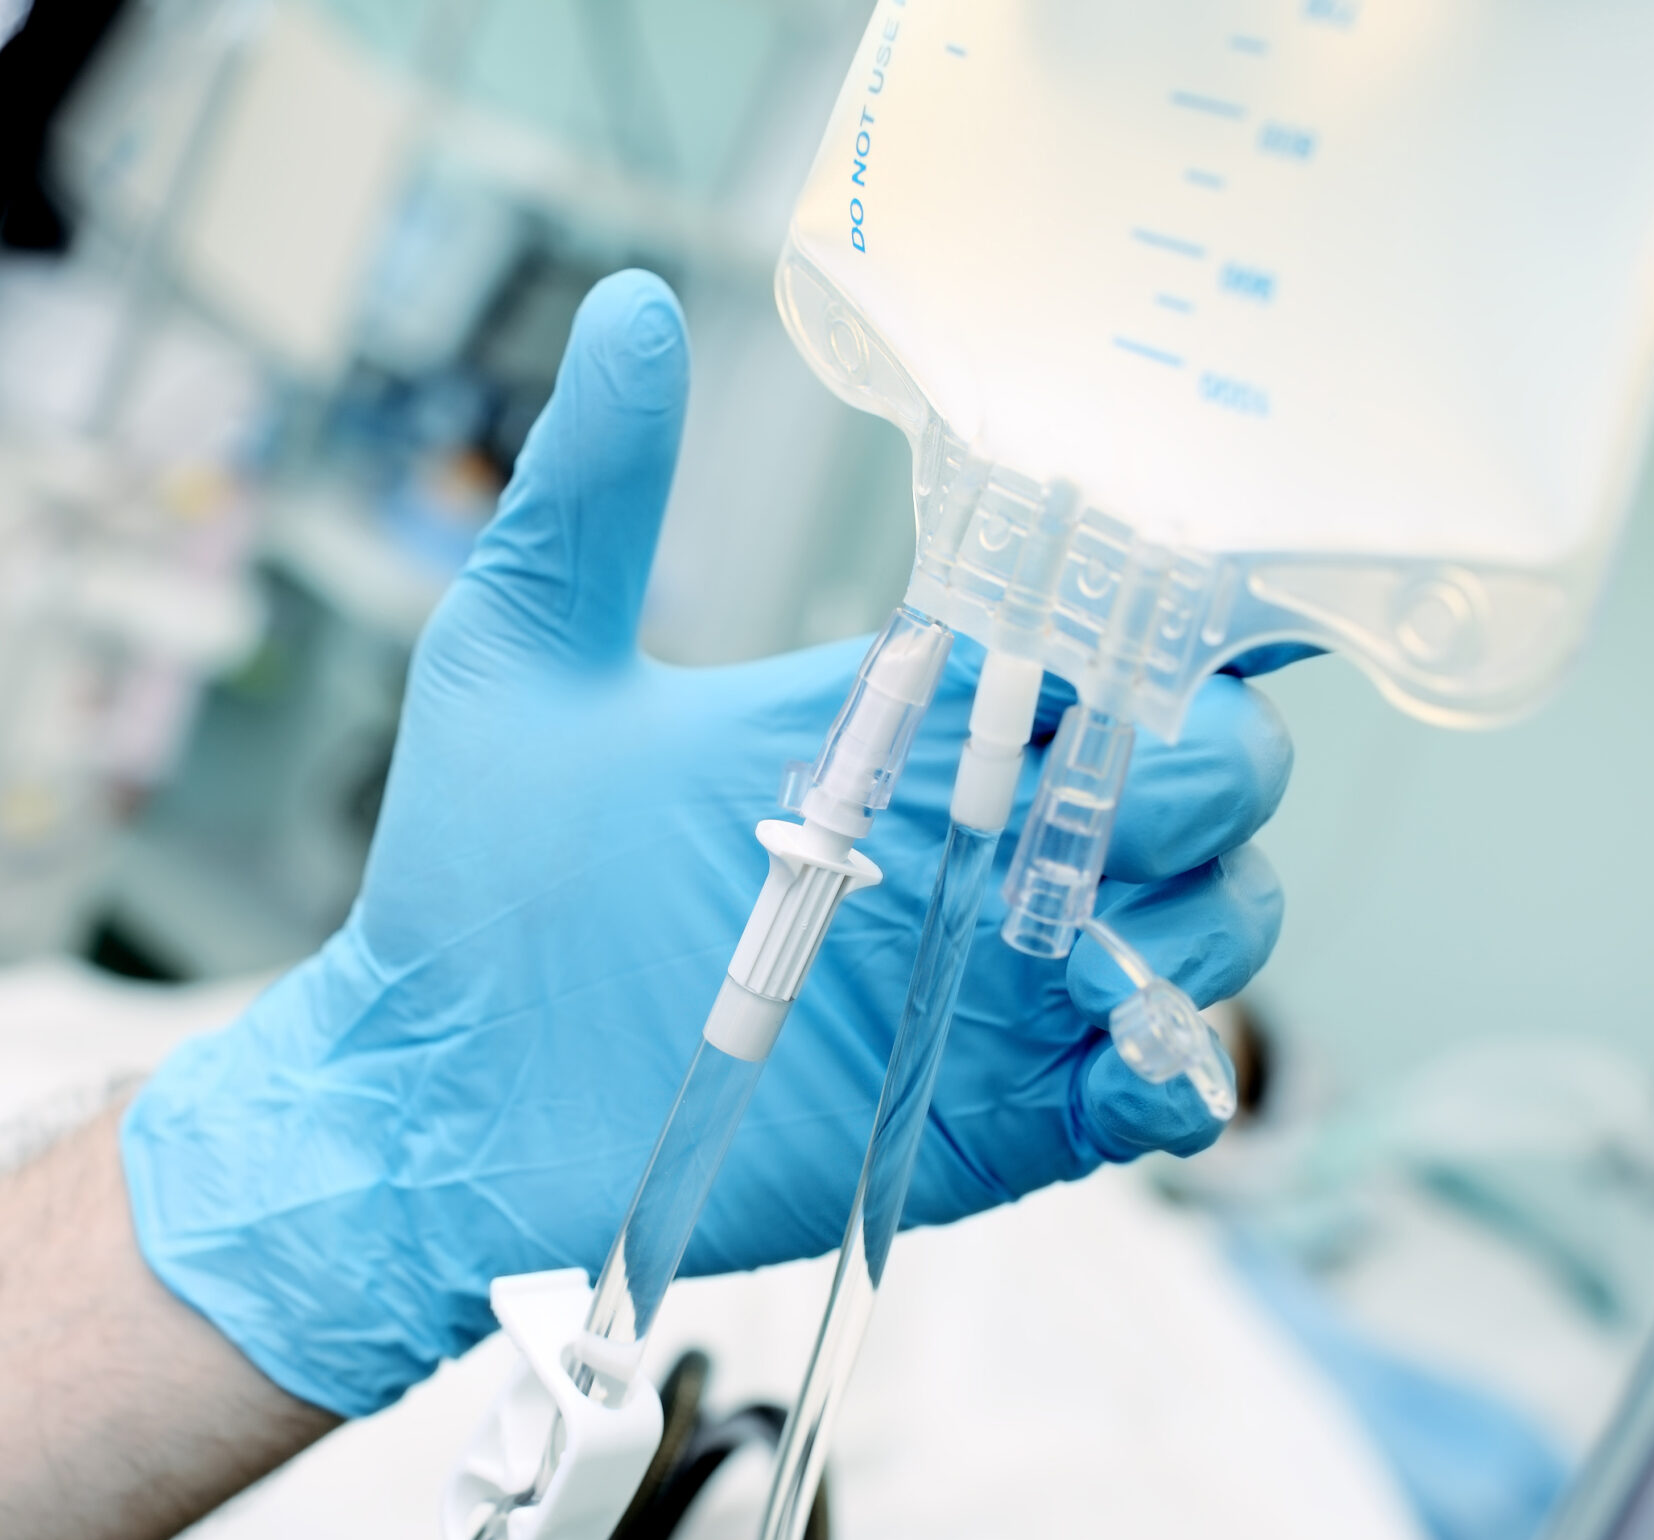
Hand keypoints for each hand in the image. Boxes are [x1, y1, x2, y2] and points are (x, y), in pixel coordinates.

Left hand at [121, 272, 1290, 1416]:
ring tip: (1078, 936)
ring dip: (1202, 914)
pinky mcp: (997, 1117)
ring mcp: (997, 983)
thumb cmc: (469, 891)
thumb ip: (591, 496)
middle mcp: (972, 843)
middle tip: (1102, 796)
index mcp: (900, 725)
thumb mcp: (515, 663)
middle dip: (1208, 769)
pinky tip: (1116, 1053)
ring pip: (1213, 919)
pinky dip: (1182, 1071)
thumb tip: (631, 307)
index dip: (1165, 630)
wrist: (439, 1108)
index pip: (1102, 650)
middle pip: (1202, 779)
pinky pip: (1163, 1090)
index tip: (1154, 629)